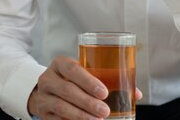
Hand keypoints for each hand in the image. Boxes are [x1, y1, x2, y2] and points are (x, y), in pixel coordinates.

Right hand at [28, 55, 142, 119]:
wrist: (48, 90)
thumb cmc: (73, 80)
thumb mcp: (84, 73)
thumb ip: (107, 79)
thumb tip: (136, 93)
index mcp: (60, 64)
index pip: (73, 69)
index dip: (88, 81)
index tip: (104, 92)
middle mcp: (48, 78)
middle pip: (68, 90)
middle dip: (88, 102)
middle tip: (105, 110)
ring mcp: (44, 97)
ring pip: (61, 106)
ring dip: (82, 115)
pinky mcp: (43, 113)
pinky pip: (57, 119)